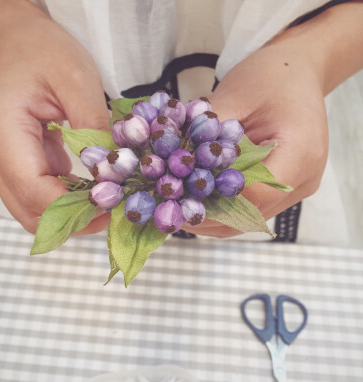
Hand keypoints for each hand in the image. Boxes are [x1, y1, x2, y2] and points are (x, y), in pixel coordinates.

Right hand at [0, 3, 110, 233]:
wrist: (20, 42)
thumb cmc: (44, 53)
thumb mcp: (77, 78)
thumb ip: (93, 123)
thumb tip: (110, 168)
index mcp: (3, 132)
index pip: (33, 189)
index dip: (72, 206)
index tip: (111, 204)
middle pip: (29, 210)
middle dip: (72, 218)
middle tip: (112, 210)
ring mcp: (5, 162)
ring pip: (33, 209)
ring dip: (70, 213)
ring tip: (106, 202)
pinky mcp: (19, 163)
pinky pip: (40, 194)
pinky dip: (66, 199)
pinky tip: (93, 189)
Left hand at [184, 2, 362, 237]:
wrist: (300, 71)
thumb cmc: (271, 76)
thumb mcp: (234, 96)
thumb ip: (205, 133)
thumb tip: (168, 162)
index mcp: (300, 153)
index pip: (252, 196)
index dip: (212, 205)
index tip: (177, 203)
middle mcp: (304, 179)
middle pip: (251, 214)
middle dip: (208, 217)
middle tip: (171, 213)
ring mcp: (298, 186)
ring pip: (251, 217)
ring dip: (215, 218)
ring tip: (180, 211)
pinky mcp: (288, 187)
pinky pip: (254, 207)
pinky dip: (226, 207)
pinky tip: (200, 201)